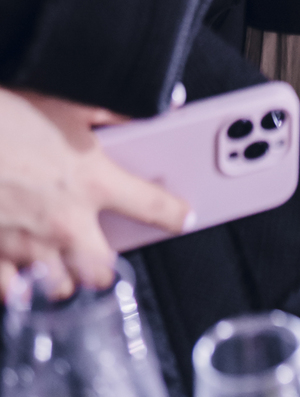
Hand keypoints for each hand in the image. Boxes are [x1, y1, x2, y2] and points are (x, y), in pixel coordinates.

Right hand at [0, 90, 191, 298]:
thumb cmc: (7, 118)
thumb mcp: (66, 103)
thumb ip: (114, 112)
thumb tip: (162, 105)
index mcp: (91, 181)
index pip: (150, 205)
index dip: (174, 213)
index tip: (184, 218)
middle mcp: (65, 222)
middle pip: (103, 269)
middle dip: (106, 265)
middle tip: (104, 253)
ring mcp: (28, 246)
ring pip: (60, 287)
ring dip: (65, 279)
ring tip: (63, 266)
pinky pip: (14, 293)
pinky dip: (20, 287)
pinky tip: (21, 275)